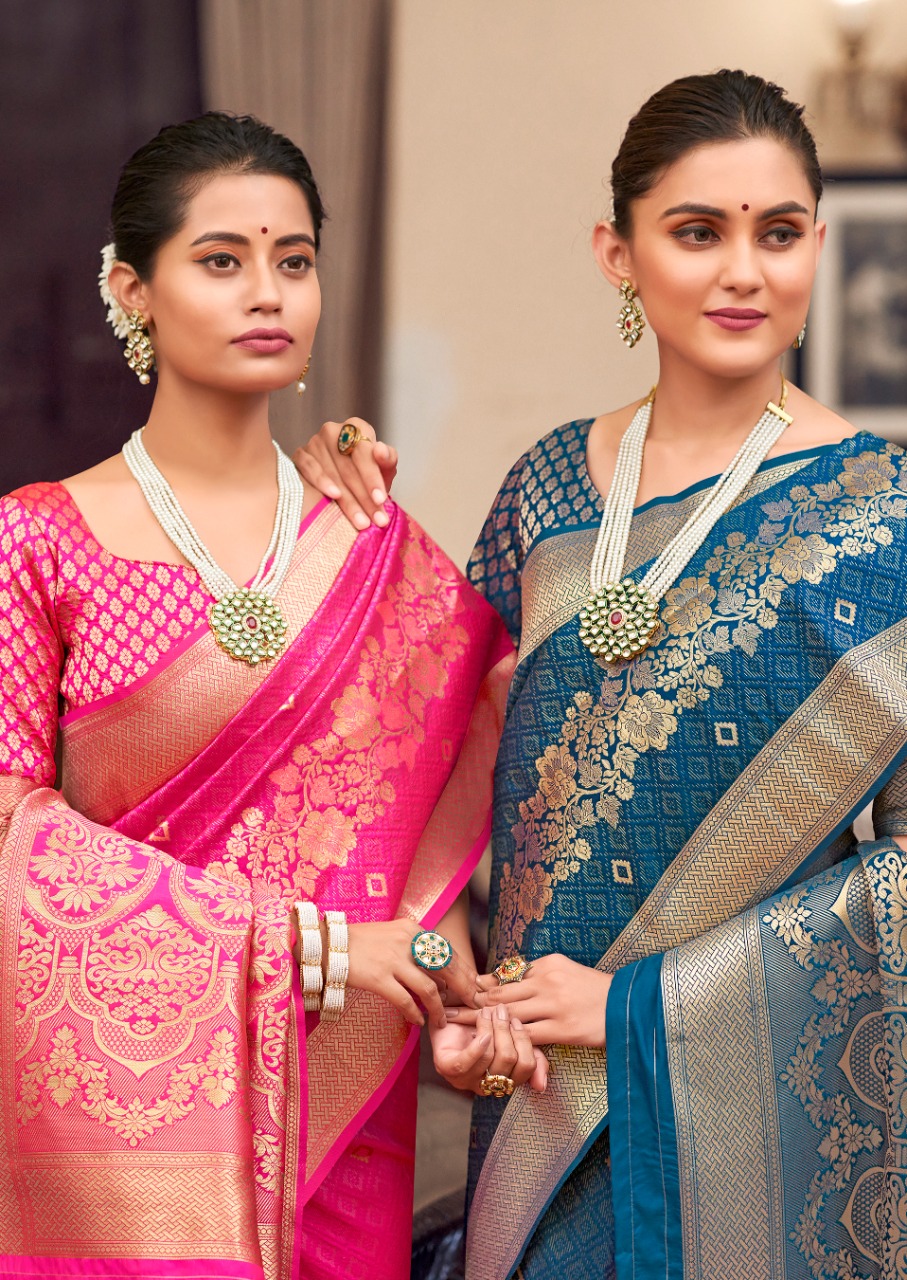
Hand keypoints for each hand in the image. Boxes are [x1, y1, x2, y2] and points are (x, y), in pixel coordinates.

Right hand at [293, 417, 397, 531]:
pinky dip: (321, 482)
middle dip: (364, 497)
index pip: (364, 453)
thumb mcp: (384, 468)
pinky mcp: (300, 455)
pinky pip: (309, 469)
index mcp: (356, 427)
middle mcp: (333, 431)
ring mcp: (314, 442)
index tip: (381, 499)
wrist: (347, 483)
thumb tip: (380, 449)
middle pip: (348, 467)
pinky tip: (334, 496)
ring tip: (361, 521)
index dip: (373, 478)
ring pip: (332, 474)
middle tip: (376, 520)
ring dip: (348, 501)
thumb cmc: (367, 474)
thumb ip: (388, 459)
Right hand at [345, 917, 478, 1028]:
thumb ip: (413, 947)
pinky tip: (418, 1022)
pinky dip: (414, 1014)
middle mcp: (407, 941)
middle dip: (462, 988)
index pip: (447, 950)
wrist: (326, 944)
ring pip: (429, 989)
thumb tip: (435, 971)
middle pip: (446, 968)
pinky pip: (405, 1001)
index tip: (472, 984)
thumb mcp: (391, 934)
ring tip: (441, 1021)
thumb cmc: (358, 942)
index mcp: (412, 929)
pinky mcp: (380, 978)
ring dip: (438, 1009)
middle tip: (470, 1004)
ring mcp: (394, 960)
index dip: (462, 970)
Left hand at [429, 1004, 548, 1094]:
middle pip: (509, 1060)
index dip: (524, 1042)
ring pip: (490, 1058)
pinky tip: (482, 1028)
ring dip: (492, 1028)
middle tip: (501, 1011)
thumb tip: (541, 1086)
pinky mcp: (447, 1068)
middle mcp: (487, 1084)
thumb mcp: (512, 1035)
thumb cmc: (482, 1024)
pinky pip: (466, 1062)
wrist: (449, 1010)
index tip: (516, 1021)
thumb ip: (532, 1054)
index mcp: (505, 1078)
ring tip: (487, 1011)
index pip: (526, 1068)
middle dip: (506, 1031)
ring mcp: (466, 1079)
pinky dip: (477, 1044)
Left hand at [457, 954, 610, 1048]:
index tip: (457, 987)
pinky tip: (490, 1043)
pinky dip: (506, 1038)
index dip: (479, 983)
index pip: (506, 975)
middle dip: (470, 1000)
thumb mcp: (565, 971)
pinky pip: (527, 1034)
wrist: (628, 1006)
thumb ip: (537, 975)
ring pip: (508, 1013)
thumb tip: (507, 979)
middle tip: (444, 1004)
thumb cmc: (595, 991)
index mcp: (547, 964)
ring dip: (480, 1019)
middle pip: (500, 992)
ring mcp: (553, 1004)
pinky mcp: (561, 1028)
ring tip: (455, 1022)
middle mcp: (547, 980)